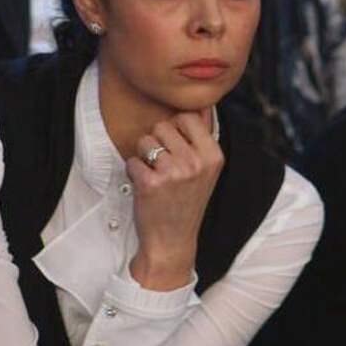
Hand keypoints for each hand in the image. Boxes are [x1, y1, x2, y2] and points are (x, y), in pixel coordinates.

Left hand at [126, 109, 223, 290]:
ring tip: (156, 177)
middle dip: (157, 142)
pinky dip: (133, 173)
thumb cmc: (186, 202)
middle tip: (165, 167)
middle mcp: (197, 162)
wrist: (173, 241)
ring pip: (145, 141)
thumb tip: (204, 104)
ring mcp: (174, 172)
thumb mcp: (205, 170)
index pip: (187, 116)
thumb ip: (203, 137)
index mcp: (213, 155)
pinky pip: (132, 160)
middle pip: (163, 125)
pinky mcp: (151, 183)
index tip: (177, 150)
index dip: (175, 129)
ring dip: (144, 157)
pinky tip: (146, 188)